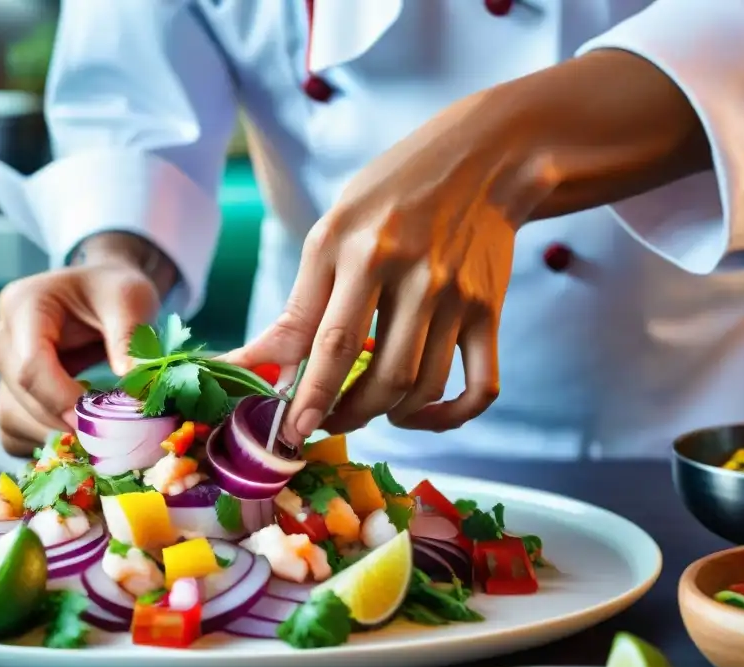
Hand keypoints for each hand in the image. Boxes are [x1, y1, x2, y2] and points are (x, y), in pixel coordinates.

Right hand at [0, 234, 173, 455]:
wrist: (103, 294)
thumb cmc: (113, 291)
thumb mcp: (130, 297)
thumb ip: (129, 336)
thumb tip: (131, 382)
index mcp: (22, 305)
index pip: (31, 367)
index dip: (64, 401)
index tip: (103, 421)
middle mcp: (1, 338)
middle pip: (20, 397)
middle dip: (66, 422)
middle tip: (113, 434)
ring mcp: (0, 370)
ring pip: (12, 421)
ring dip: (56, 437)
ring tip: (101, 433)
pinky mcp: (8, 395)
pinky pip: (14, 434)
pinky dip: (47, 444)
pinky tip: (82, 434)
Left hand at [227, 92, 558, 441]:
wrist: (480, 160)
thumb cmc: (388, 197)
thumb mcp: (330, 234)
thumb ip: (298, 304)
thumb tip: (252, 363)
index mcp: (362, 252)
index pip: (333, 341)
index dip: (312, 393)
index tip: (291, 429)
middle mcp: (415, 275)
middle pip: (385, 375)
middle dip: (347, 413)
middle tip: (323, 422)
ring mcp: (459, 296)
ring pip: (425, 387)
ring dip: (388, 416)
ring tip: (362, 411)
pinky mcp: (491, 310)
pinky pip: (481, 384)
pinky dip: (451, 416)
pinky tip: (419, 415)